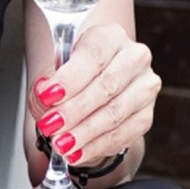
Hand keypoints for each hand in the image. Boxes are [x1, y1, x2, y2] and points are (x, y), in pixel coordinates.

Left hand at [32, 25, 158, 185]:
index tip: (47, 96)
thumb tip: (43, 100)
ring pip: (116, 113)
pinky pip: (124, 134)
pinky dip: (97, 146)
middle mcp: (134, 57)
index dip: (69, 78)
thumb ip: (46, 85)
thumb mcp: (56, 69)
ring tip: (61, 144)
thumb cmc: (76, 72)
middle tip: (51, 126)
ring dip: (85, 133)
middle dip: (74, 110)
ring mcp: (145, 86)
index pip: (92, 55)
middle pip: (106, 86)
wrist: (97, 82)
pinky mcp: (146, 114)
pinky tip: (78, 152)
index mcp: (109, 36)